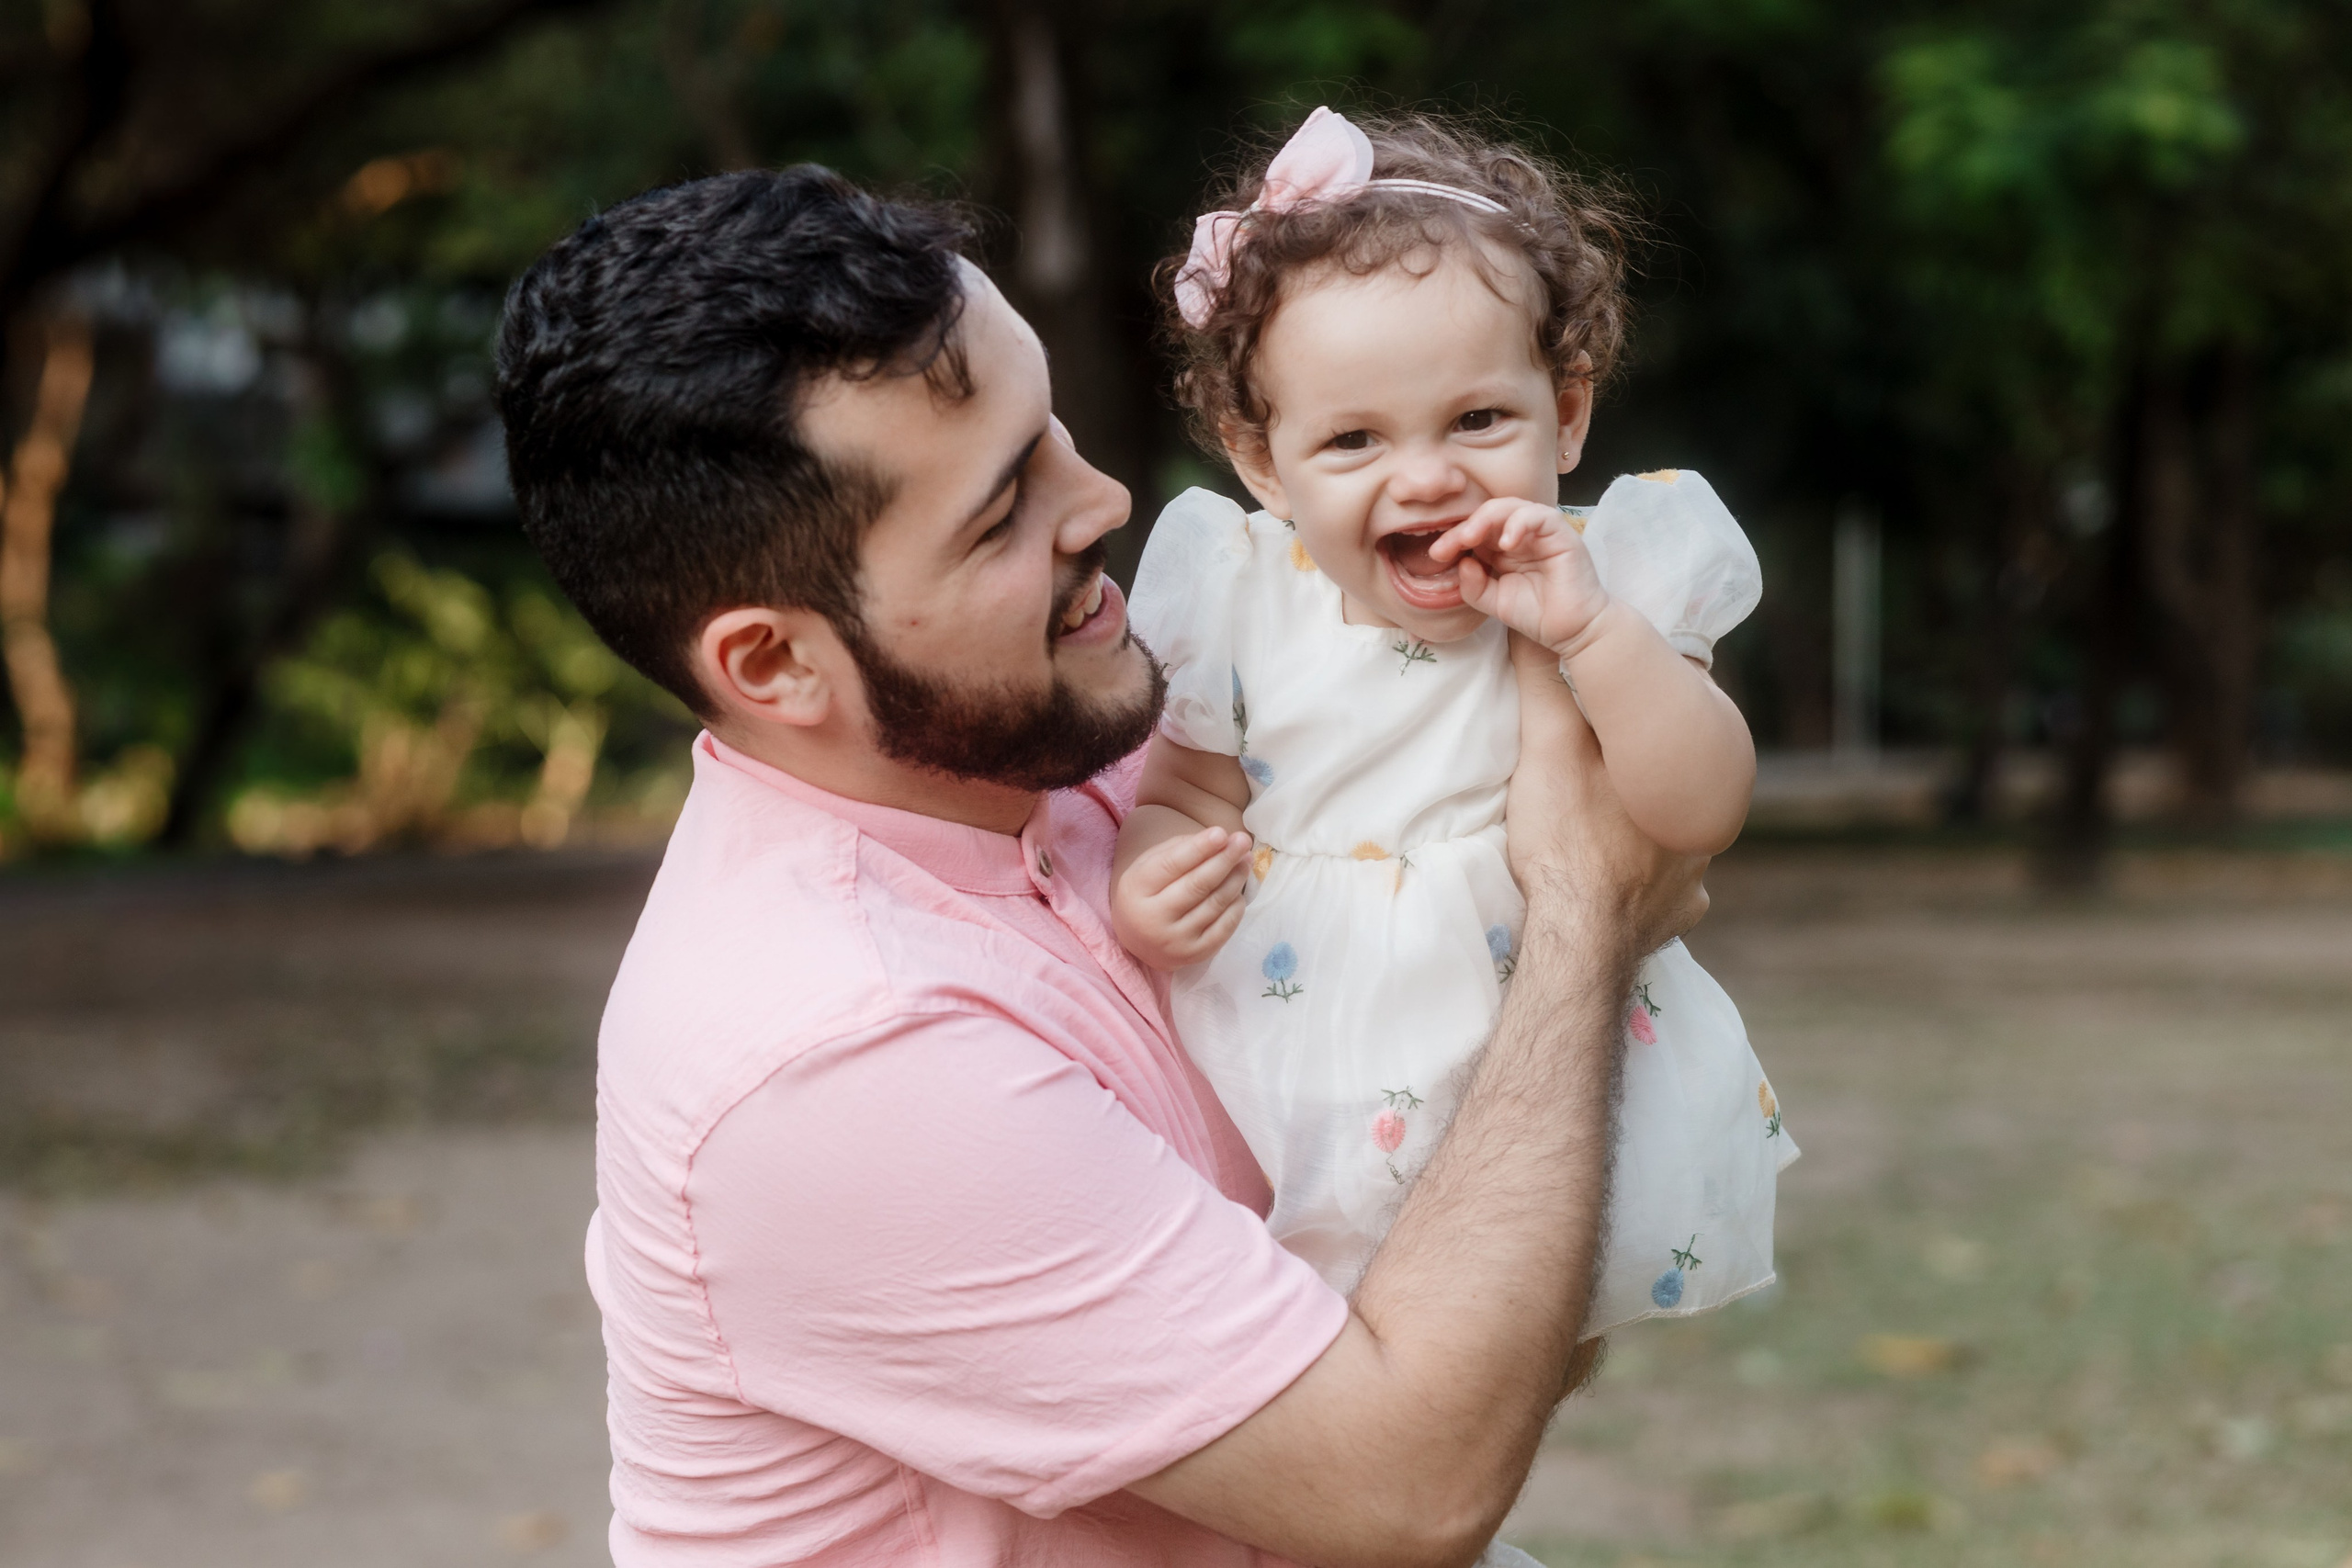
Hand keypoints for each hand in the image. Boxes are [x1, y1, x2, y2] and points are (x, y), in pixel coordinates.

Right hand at [1111, 824, 1253, 970]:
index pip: (1171, 865)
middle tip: (1243, 841)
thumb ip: (1181, 848)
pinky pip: (1224, 928)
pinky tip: (1238, 891)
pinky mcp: (1193, 956)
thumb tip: (1222, 839)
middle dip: (1224, 860)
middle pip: (1197, 885)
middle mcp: (1152, 918)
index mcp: (1136, 889)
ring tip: (1245, 861)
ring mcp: (1174, 940)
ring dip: (1235, 879)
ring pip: (1214, 904)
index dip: (1199, 848)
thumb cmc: (1149, 891)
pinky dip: (1236, 906)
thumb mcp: (1150, 865)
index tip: (1221, 833)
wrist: (1138, 938)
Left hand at [1429, 497, 1611, 654]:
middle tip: (1446, 546)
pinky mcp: (1561, 533)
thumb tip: (1461, 562)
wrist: (1571, 631)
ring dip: (1485, 519)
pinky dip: (1519, 523)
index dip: (1453, 537)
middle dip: (1463, 527)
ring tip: (1470, 538)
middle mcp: (1520, 534)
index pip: (1474, 530)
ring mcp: (1540, 531)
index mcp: (1502, 546)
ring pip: (1510, 506)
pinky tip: (1506, 543)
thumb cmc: (1536, 613)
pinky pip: (1538, 515)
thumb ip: (1472, 584)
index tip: (1435, 554)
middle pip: (1487, 514)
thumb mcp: (1492, 601)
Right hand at [1504, 633, 1707, 954]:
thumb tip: (1534, 626)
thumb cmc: (1570, 840)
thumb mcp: (1549, 749)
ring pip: (1672, 835)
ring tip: (1606, 820)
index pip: (1675, 725)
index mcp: (1689, 778)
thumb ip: (1545, 685)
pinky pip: (1667, 888)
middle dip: (1642, 772)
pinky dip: (1645, 877)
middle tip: (1602, 766)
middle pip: (1673, 782)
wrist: (1578, 941)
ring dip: (1645, 825)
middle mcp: (1707, 827)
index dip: (1642, 711)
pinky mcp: (1677, 915)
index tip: (1611, 707)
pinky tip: (1623, 874)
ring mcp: (1695, 879)